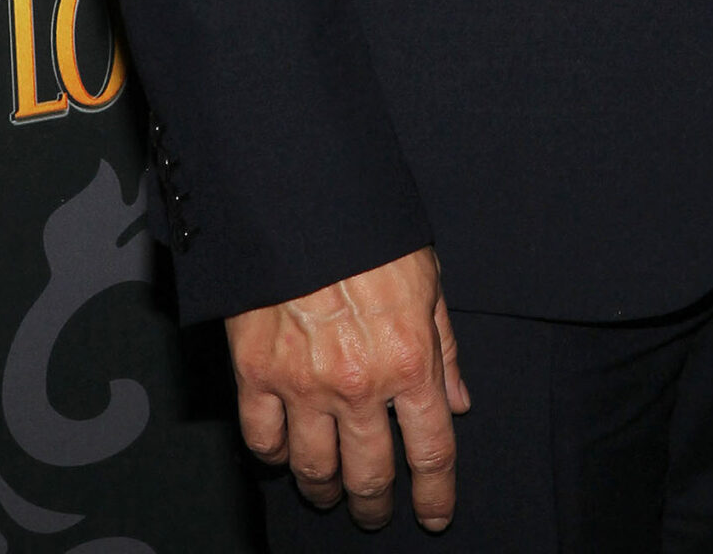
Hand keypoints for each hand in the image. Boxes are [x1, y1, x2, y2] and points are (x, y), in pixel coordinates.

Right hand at [227, 246, 469, 531]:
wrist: (303, 199)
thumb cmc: (371, 232)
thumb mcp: (428, 279)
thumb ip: (444, 347)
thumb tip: (456, 402)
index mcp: (409, 360)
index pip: (431, 450)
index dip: (436, 493)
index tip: (436, 514)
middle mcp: (359, 385)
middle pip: (369, 474)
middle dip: (376, 503)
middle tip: (376, 510)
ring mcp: (303, 385)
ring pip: (314, 469)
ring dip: (326, 490)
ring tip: (332, 493)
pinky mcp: (256, 374)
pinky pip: (263, 439)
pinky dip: (275, 455)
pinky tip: (285, 453)